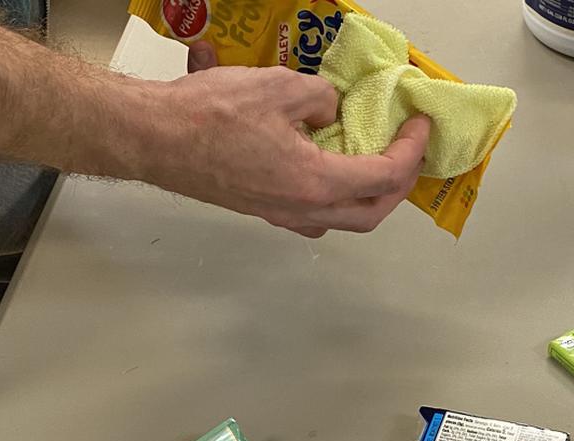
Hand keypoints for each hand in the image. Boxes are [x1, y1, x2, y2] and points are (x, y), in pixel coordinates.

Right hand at [142, 42, 429, 237]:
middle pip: (372, 214)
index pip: (386, 177)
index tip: (420, 128)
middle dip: (399, 186)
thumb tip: (330, 113)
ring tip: (376, 164)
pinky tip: (330, 172)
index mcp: (316, 183)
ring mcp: (280, 215)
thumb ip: (321, 99)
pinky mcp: (261, 210)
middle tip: (408, 154)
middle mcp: (303, 209)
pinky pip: (313, 215)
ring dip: (368, 197)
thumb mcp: (280, 87)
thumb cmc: (211, 114)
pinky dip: (335, 198)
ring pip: (342, 220)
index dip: (412, 152)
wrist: (153, 138)